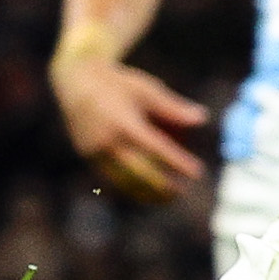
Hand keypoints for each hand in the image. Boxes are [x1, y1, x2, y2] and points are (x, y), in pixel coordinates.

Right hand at [51, 52, 209, 202]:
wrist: (76, 81)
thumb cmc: (119, 84)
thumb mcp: (147, 89)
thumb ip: (173, 107)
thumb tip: (202, 119)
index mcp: (124, 123)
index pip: (157, 149)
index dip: (178, 163)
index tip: (196, 173)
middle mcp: (107, 140)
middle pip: (140, 172)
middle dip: (162, 185)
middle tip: (182, 190)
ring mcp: (93, 151)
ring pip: (122, 181)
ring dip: (145, 192)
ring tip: (167, 198)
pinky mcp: (86, 156)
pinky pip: (109, 178)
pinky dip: (127, 188)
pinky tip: (144, 194)